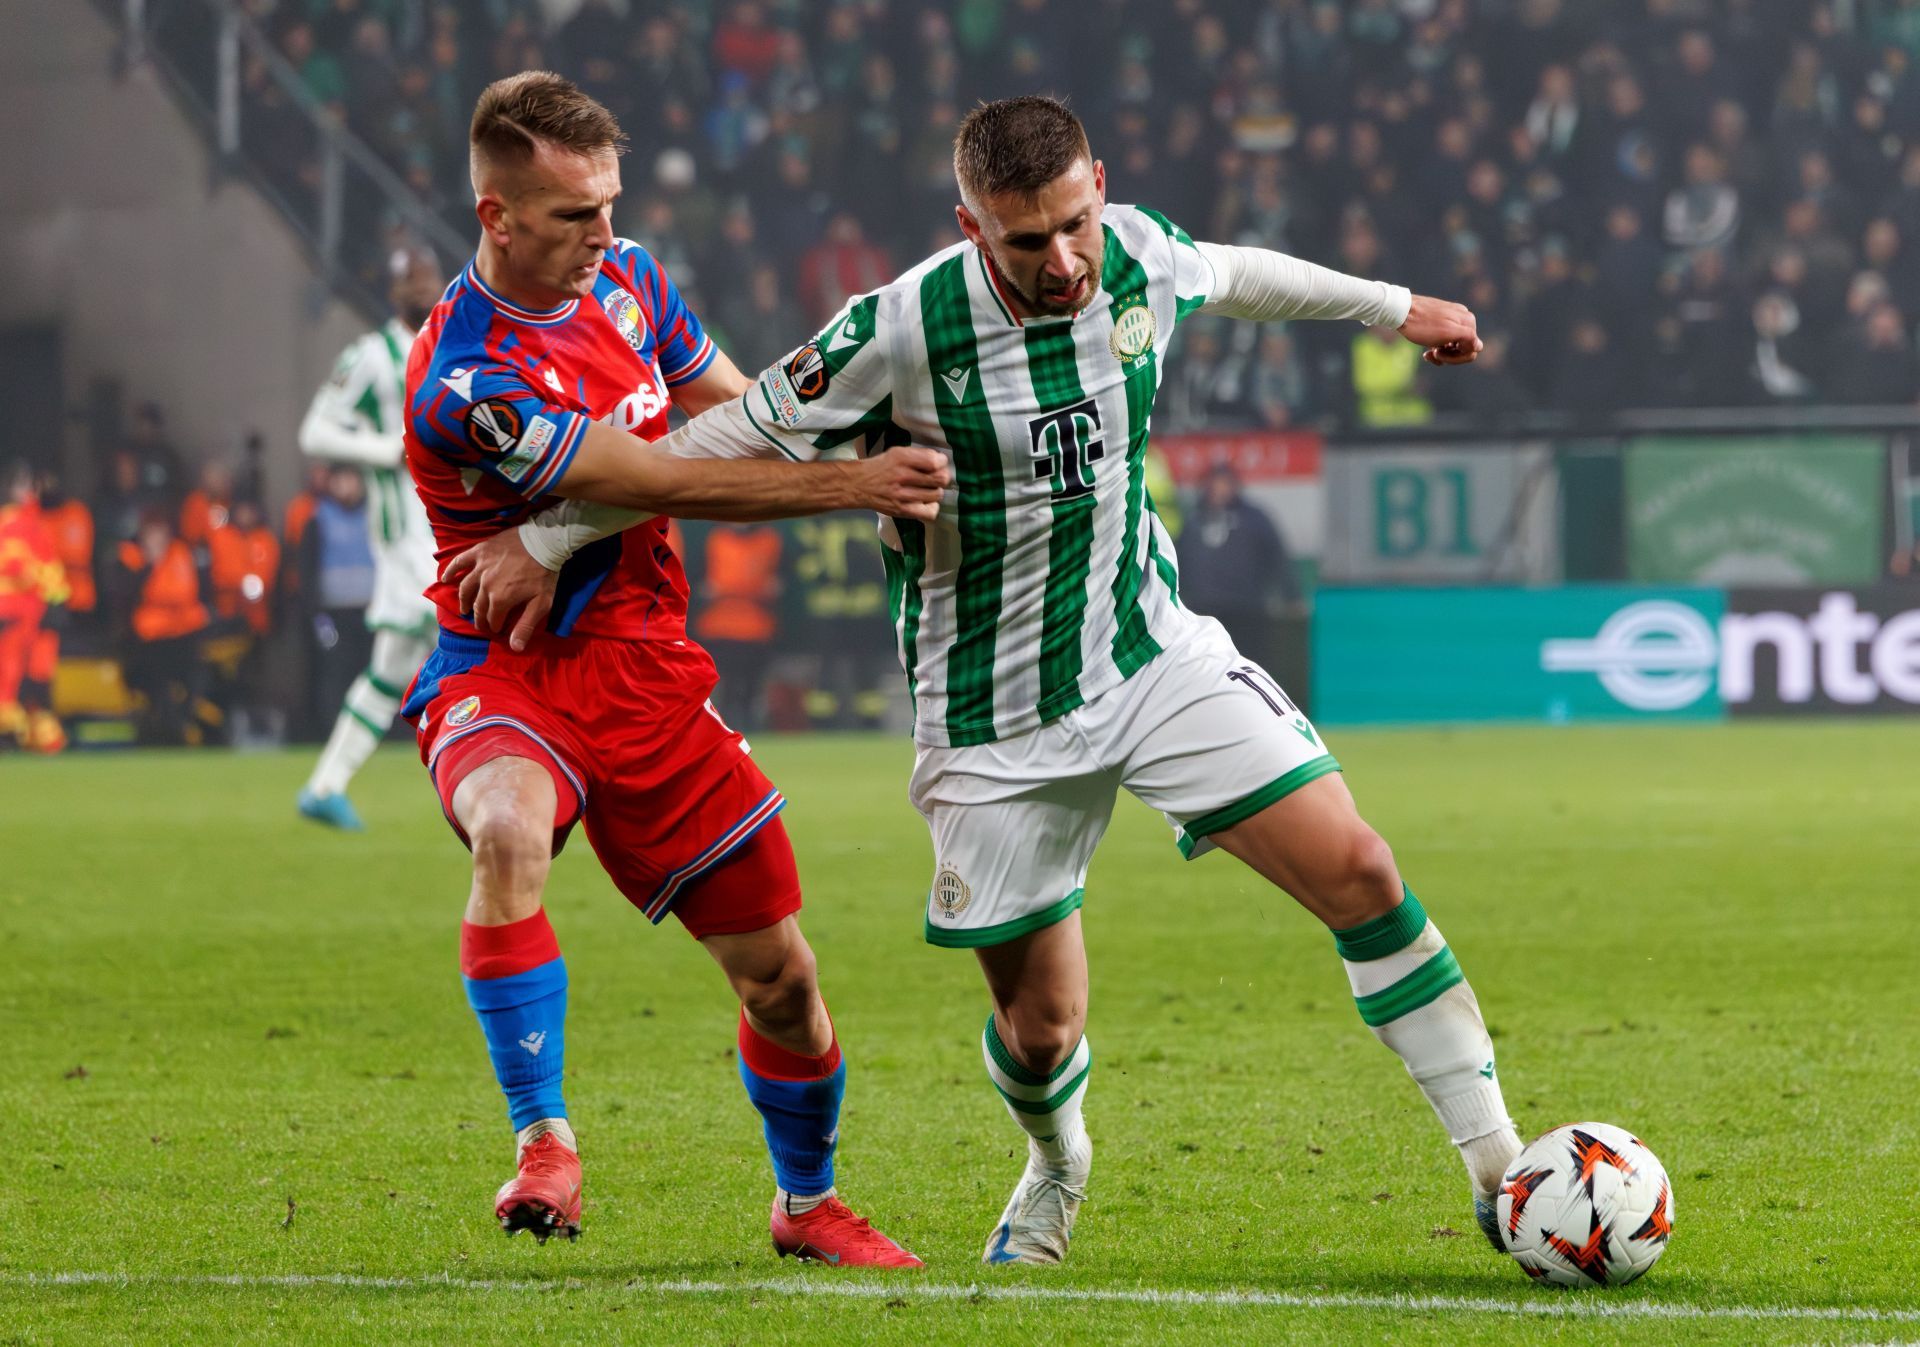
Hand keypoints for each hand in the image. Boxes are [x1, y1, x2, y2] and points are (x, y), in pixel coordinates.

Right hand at [442, 530, 558, 651]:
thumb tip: (515, 648)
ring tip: (465, 609)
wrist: (544, 542)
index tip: (497, 630)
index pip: (492, 619)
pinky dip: (451, 571)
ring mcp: (480, 567)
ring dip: (464, 601)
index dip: (494, 626)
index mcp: (500, 599)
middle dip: (480, 618)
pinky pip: (460, 562)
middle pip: (478, 606)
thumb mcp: (541, 604)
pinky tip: (445, 579)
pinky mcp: (480, 551)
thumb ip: (525, 626)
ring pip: (466, 588)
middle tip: (482, 624)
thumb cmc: (544, 574)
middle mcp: (485, 585)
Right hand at [850, 445, 951, 520]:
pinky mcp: (902, 511)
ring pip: (937, 495)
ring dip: (936, 491)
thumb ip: (918, 455)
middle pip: (940, 479)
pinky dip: (932, 507)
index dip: (942, 462)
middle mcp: (903, 476)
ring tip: (928, 489)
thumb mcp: (897, 452)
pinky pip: (930, 513)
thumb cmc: (881, 467)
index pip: (935, 461)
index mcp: (902, 457)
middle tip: (935, 477)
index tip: (938, 463)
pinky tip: (925, 502)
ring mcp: (903, 495)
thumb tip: (941, 461)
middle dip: (942, 477)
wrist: (858, 485)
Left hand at [1399, 294, 1482, 365]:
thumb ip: (1468, 338)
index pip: (1473, 349)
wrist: (1400, 311)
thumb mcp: (1447, 333)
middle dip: (1449, 356)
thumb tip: (1479, 346)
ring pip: (1454, 345)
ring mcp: (1452, 319)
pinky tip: (1426, 351)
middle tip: (1432, 354)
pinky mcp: (1441, 320)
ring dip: (1442, 354)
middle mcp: (1463, 318)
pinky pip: (1445, 340)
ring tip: (1428, 354)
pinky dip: (1438, 347)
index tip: (1439, 354)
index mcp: (1468, 321)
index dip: (1457, 358)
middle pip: (1464, 348)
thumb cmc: (1422, 325)